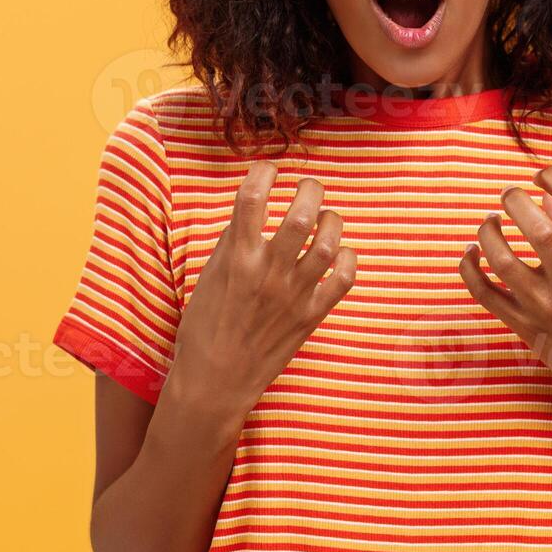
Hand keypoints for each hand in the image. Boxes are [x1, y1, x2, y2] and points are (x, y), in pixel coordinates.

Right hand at [166, 161, 358, 416]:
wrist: (215, 382)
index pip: (252, 197)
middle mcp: (269, 273)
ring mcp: (295, 295)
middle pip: (302, 212)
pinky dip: (347, 258)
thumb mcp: (207, 277)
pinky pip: (344, 278)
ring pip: (329, 241)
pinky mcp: (312, 316)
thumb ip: (232, 242)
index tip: (268, 169)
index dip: (263, 171)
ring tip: (324, 217)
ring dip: (331, 220)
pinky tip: (338, 253)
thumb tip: (254, 208)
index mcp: (236, 259)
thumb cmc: (204, 328)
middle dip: (310, 188)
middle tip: (307, 187)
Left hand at [458, 166, 551, 407]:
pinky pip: (483, 293)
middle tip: (509, 194)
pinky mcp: (522, 325)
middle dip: (514, 199)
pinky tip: (471, 252)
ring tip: (491, 220)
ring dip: (488, 231)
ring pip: (501, 258)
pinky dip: (469, 268)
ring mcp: (543, 305)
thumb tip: (549, 198)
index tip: (542, 175)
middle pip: (534, 226)